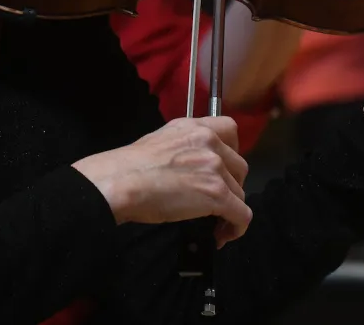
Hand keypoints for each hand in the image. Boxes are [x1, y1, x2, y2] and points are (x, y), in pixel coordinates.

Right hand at [72, 117, 251, 246]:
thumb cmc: (129, 167)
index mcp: (194, 127)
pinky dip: (236, 228)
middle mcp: (209, 141)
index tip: (221, 169)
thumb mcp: (159, 140)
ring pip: (240, 192)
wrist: (120, 182)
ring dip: (231, 209)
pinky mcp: (217, 193)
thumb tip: (190, 167)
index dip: (231, 153)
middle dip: (231, 185)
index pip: (230, 129)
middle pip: (240, 166)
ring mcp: (215, 167)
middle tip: (215, 201)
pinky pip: (242, 214)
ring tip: (215, 223)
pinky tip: (221, 236)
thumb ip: (183, 146)